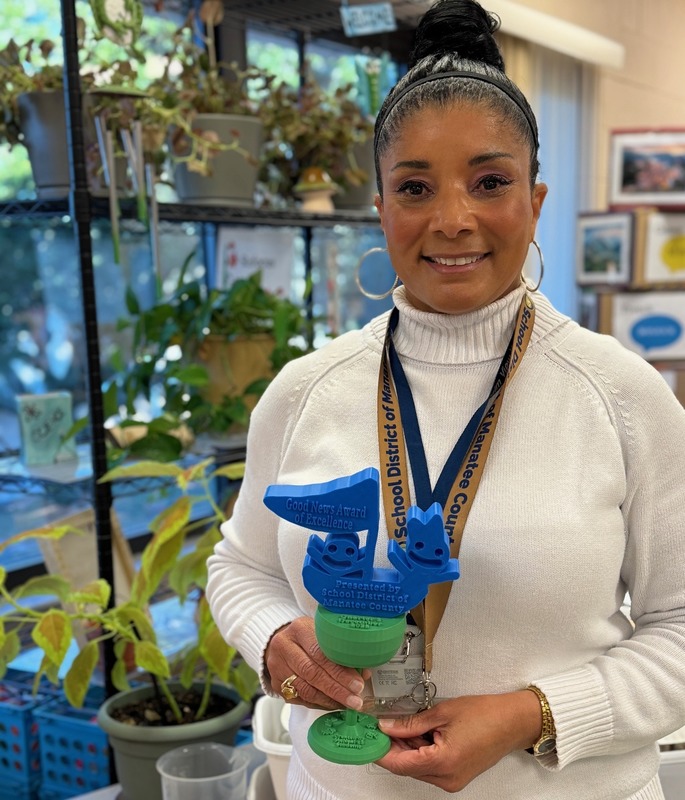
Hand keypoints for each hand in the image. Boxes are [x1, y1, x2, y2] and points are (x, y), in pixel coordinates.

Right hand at [265, 616, 368, 711]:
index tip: (358, 684)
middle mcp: (284, 645)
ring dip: (329, 700)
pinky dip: (319, 703)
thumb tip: (364, 673)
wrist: (281, 640)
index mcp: (299, 628)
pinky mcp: (276, 682)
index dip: (340, 671)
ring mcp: (277, 665)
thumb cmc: (307, 637)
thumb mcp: (322, 635)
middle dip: (337, 689)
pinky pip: (300, 698)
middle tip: (355, 700)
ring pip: (305, 688)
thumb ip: (341, 651)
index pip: (321, 653)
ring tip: (347, 705)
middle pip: (312, 672)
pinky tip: (333, 704)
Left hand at [376, 691, 541, 792]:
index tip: (367, 737)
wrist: (513, 722)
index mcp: (442, 763)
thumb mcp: (442, 712)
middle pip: (406, 767)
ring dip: (406, 748)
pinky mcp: (456, 777)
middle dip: (392, 747)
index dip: (380, 750)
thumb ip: (411, 722)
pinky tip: (420, 732)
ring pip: (416, 768)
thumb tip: (386, 726)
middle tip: (380, 725)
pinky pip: (429, 767)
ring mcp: (452, 780)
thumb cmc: (485, 714)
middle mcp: (446, 778)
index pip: (399, 764)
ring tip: (404, 724)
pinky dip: (420, 751)